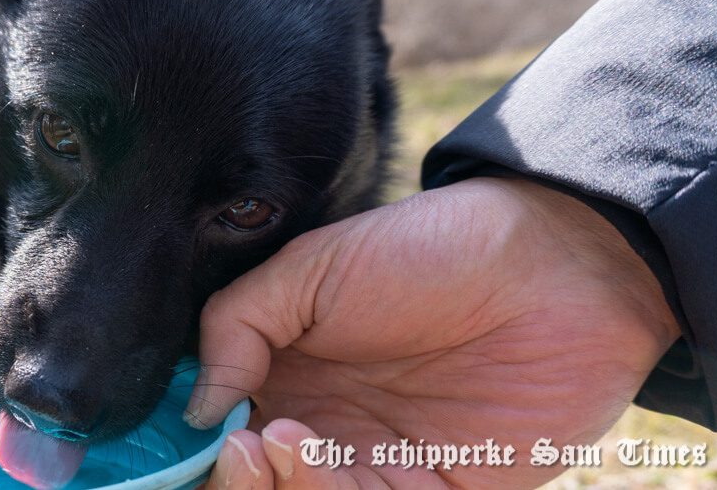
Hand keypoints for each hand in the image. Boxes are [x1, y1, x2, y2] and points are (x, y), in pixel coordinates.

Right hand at [184, 178, 679, 488]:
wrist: (553, 269)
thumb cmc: (428, 251)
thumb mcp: (312, 266)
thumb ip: (235, 324)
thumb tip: (193, 406)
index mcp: (280, 379)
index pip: (213, 430)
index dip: (181, 442)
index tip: (163, 434)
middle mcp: (317, 432)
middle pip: (246, 481)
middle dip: (222, 479)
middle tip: (227, 447)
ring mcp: (369, 468)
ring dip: (266, 488)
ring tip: (266, 441)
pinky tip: (304, 451)